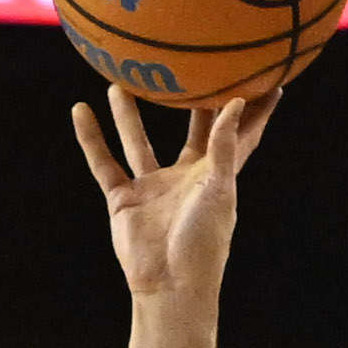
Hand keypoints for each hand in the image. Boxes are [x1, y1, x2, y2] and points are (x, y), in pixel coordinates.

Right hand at [73, 82, 270, 308]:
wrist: (170, 285)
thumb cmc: (204, 243)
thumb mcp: (219, 189)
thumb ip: (225, 146)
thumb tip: (236, 103)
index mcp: (216, 176)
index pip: (238, 135)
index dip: (253, 111)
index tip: (268, 77)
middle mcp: (185, 178)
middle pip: (189, 130)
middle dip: (191, 100)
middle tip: (189, 63)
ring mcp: (153, 188)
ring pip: (138, 140)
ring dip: (129, 114)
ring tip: (121, 79)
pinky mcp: (124, 199)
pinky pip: (103, 162)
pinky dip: (91, 139)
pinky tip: (79, 111)